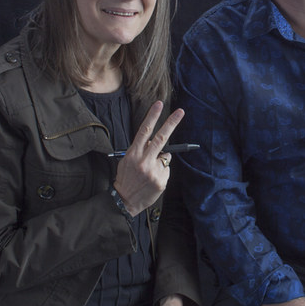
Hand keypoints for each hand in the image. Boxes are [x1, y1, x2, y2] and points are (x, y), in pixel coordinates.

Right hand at [113, 101, 183, 215]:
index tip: (159, 104)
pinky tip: (152, 180)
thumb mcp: (127, 161)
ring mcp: (153, 171)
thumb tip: (155, 143)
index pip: (144, 131)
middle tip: (180, 112)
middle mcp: (143, 160)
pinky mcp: (160, 180)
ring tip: (149, 170)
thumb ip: (140, 150)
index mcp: (133, 153)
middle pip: (160, 138)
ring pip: (166, 155)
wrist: (124, 201)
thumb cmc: (126, 178)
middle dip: (171, 123)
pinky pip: (166, 170)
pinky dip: (162, 172)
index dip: (152, 116)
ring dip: (161, 158)